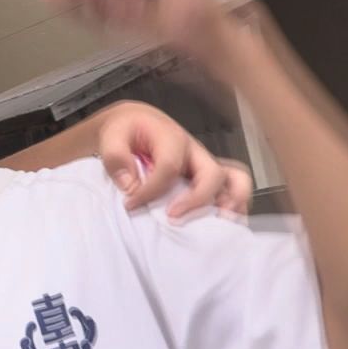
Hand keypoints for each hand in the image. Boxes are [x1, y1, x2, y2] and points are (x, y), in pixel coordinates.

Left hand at [95, 101, 252, 217]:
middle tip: (173, 217)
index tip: (131, 204)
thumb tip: (130, 185)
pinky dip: (234, 205)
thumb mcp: (112, 136)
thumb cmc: (128, 132)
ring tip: (217, 224)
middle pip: (211, 174)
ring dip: (231, 202)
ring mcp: (204, 164)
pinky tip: (222, 223)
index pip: (168, 167)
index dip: (151, 190)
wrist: (137, 124)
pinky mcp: (207, 176)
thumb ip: (116, 157)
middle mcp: (194, 151)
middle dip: (197, 200)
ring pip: (235, 178)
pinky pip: (233, 187)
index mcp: (171, 138)